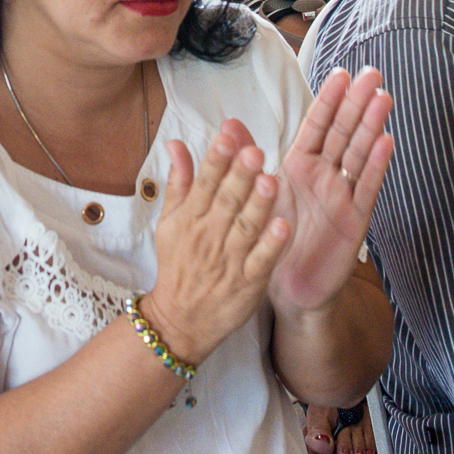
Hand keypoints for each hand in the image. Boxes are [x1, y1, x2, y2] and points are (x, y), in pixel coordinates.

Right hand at [145, 122, 292, 364]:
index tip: (228, 135)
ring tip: (271, 181)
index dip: (216, 158)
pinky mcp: (248, 283)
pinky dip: (272, 245)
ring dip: (259, 205)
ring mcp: (229, 260)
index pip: (204, 182)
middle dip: (240, 175)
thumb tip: (176, 143)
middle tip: (255, 150)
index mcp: (190, 217)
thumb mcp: (170, 221)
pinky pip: (262, 262)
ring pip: (246, 228)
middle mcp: (209, 235)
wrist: (180, 319)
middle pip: (226, 201)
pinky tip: (283, 227)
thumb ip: (179, 181)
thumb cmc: (178, 264)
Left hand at [267, 67, 393, 312]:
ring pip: (359, 154)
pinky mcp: (354, 220)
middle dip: (357, 103)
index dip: (329, 100)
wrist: (285, 287)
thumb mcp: (255, 194)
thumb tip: (230, 123)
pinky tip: (386, 141)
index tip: (341, 73)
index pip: (317, 126)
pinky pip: (366, 188)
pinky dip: (376, 165)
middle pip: (344, 132)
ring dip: (372, 126)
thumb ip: (245, 159)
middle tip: (372, 73)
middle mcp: (325, 176)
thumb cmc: (272, 237)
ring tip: (382, 98)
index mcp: (301, 166)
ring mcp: (342, 196)